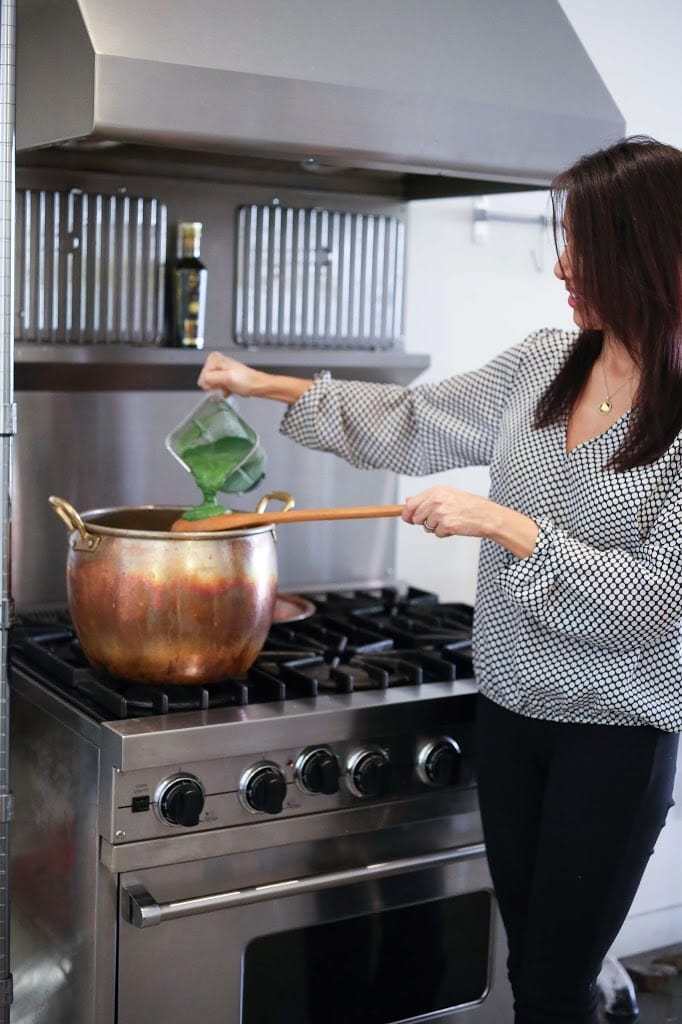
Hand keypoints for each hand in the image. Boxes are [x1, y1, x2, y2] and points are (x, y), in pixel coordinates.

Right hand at [197, 352, 261, 396]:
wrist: (256, 385)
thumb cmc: (246, 381)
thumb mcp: (227, 378)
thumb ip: (211, 378)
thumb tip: (203, 382)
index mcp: (214, 358)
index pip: (203, 376)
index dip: (211, 384)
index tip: (221, 384)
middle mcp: (215, 361)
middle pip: (206, 380)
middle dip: (215, 386)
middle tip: (225, 385)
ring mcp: (219, 369)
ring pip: (210, 384)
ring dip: (219, 388)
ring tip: (229, 387)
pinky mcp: (223, 376)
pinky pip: (216, 386)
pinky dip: (222, 390)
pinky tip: (230, 389)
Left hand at [402, 486, 538, 558]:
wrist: (486, 515)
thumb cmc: (469, 505)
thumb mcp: (447, 495)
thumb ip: (426, 498)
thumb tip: (407, 501)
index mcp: (436, 491)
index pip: (411, 504)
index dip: (407, 514)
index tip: (407, 518)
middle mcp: (436, 500)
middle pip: (416, 517)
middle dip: (424, 522)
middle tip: (438, 520)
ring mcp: (440, 513)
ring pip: (426, 527)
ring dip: (435, 528)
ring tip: (450, 521)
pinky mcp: (445, 525)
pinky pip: (436, 534)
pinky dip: (444, 533)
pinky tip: (455, 526)